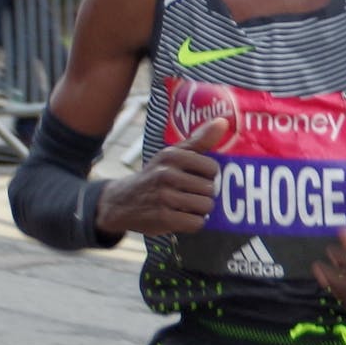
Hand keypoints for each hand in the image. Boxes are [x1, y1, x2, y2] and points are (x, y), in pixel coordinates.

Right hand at [96, 119, 224, 235]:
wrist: (122, 201)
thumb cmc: (156, 176)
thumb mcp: (173, 155)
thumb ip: (200, 140)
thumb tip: (223, 121)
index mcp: (172, 155)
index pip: (212, 168)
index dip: (209, 176)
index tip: (196, 177)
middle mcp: (167, 174)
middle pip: (211, 189)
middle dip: (204, 194)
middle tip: (188, 194)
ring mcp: (164, 196)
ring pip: (206, 206)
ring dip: (200, 209)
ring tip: (185, 205)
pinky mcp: (163, 218)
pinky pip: (197, 222)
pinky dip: (193, 222)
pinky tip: (181, 216)